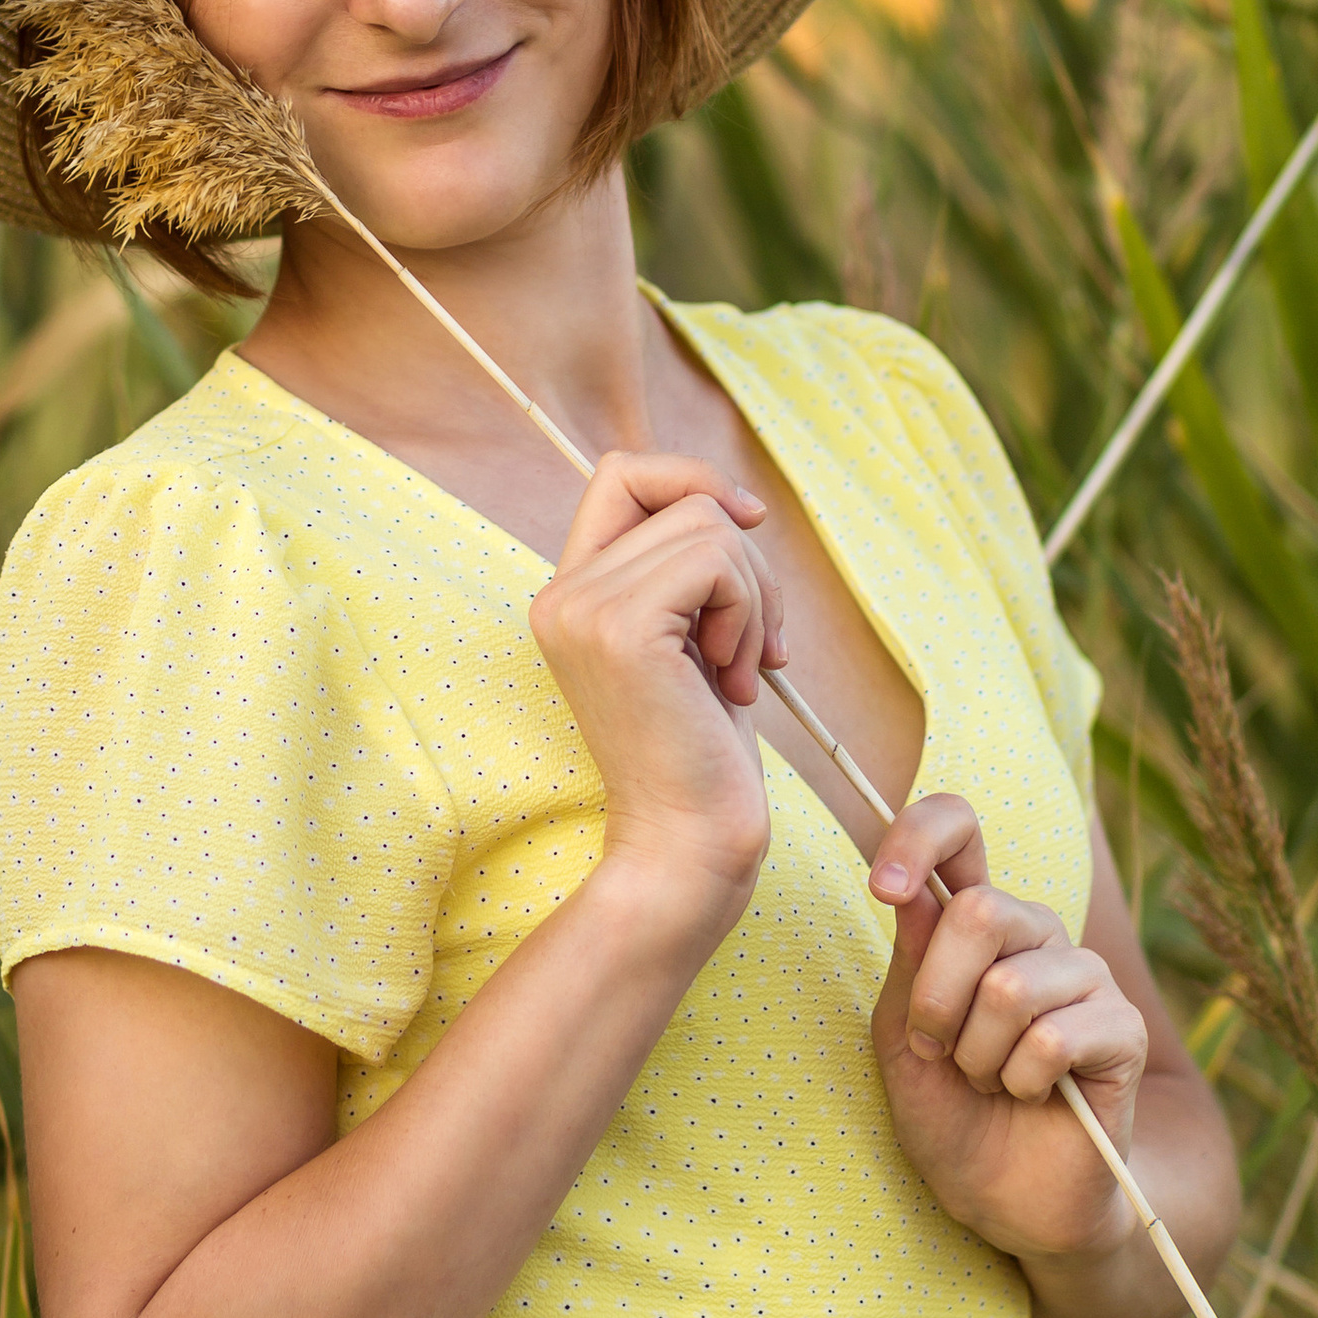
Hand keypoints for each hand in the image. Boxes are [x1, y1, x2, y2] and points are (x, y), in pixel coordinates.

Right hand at [528, 453, 779, 950]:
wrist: (687, 844)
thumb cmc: (702, 753)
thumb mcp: (694, 639)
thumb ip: (689, 569)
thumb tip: (733, 501)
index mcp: (570, 592)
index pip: (622, 473)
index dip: (692, 479)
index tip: (748, 526)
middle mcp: (561, 592)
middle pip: (685, 500)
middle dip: (748, 566)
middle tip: (755, 650)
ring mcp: (583, 607)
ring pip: (708, 528)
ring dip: (754, 600)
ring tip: (740, 673)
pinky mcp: (621, 628)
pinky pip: (716, 563)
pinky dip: (750, 615)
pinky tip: (735, 682)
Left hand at [868, 793, 1148, 1270]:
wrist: (1003, 1202)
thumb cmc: (948, 1112)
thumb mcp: (902, 1034)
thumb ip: (910, 957)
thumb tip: (908, 883)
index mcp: (976, 921)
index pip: (959, 826)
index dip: (918, 835)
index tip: (882, 887)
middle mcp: (1036, 934)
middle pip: (979, 911)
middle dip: (937, 998)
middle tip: (938, 1051)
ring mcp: (1085, 978)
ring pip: (1012, 985)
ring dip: (978, 1055)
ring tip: (989, 1082)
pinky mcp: (1123, 1031)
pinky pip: (1054, 1037)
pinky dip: (1021, 1080)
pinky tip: (1032, 1098)